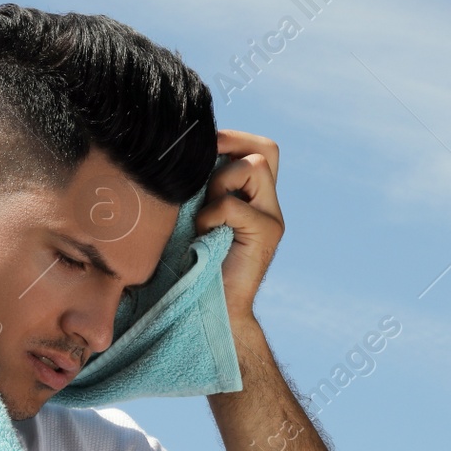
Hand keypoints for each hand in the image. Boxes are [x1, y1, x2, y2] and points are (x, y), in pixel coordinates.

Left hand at [195, 129, 282, 323]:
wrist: (213, 311)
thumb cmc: (194, 266)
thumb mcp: (195, 216)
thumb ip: (200, 188)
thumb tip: (178, 155)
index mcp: (253, 198)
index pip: (257, 148)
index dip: (230, 139)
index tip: (199, 151)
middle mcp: (268, 205)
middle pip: (266, 149)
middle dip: (233, 144)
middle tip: (204, 165)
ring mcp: (272, 219)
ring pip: (255, 166)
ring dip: (221, 180)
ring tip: (205, 209)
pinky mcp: (267, 235)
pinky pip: (234, 204)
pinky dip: (212, 213)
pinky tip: (203, 233)